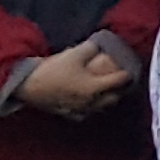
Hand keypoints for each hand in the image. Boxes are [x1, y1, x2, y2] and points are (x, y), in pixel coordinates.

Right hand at [17, 41, 133, 118]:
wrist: (28, 87)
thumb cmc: (53, 70)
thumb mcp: (73, 53)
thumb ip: (90, 48)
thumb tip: (100, 44)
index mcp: (95, 87)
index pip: (119, 81)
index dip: (127, 74)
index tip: (131, 69)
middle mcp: (91, 102)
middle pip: (114, 98)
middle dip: (120, 90)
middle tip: (121, 81)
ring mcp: (81, 111)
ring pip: (101, 108)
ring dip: (107, 99)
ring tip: (107, 90)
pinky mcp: (69, 115)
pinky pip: (87, 113)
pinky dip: (92, 107)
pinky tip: (89, 101)